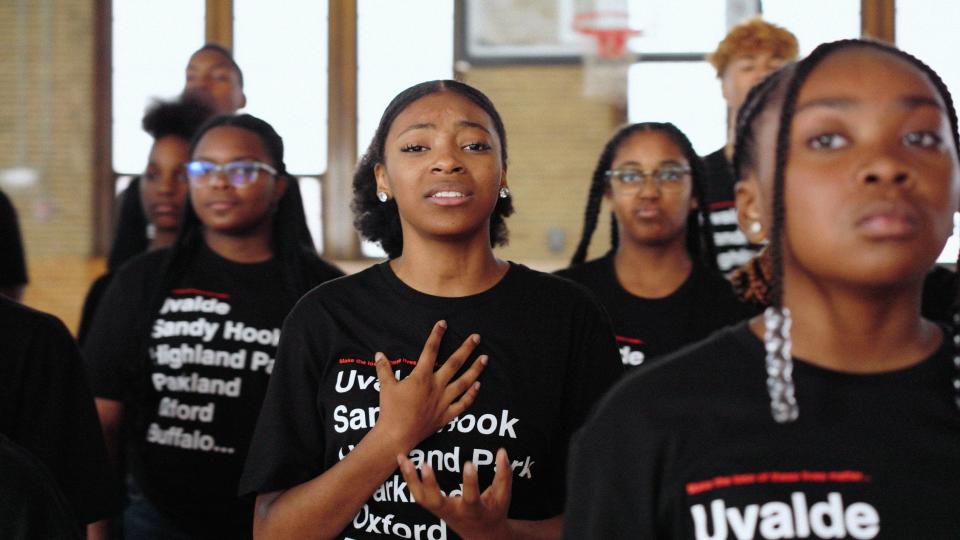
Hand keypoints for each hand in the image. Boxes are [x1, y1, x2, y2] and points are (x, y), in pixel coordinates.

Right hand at [373, 320, 486, 452]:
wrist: (397, 435)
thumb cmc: (390, 410)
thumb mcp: (385, 386)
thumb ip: (384, 369)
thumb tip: (379, 354)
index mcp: (421, 377)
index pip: (430, 350)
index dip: (437, 335)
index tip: (444, 323)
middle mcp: (436, 386)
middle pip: (455, 363)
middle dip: (466, 349)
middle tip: (477, 338)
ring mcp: (443, 400)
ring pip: (464, 382)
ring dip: (475, 369)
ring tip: (485, 358)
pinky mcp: (446, 415)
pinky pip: (463, 403)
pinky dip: (471, 394)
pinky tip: (478, 385)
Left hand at [399, 448, 513, 539]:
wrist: (481, 534)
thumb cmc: (494, 511)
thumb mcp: (502, 495)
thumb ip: (504, 474)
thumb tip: (502, 451)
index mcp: (473, 510)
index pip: (471, 498)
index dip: (470, 482)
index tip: (469, 463)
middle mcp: (453, 512)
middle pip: (435, 502)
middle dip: (429, 485)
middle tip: (425, 465)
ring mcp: (440, 511)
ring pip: (420, 498)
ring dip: (410, 479)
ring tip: (403, 458)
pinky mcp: (433, 507)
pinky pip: (417, 494)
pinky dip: (408, 479)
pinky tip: (403, 461)